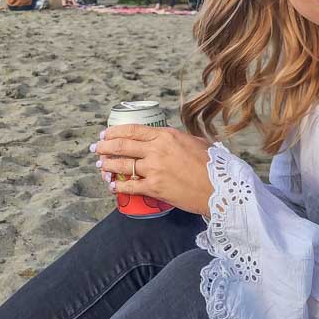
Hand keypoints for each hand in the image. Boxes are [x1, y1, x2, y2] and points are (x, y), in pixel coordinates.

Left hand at [92, 125, 212, 214]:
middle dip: (104, 146)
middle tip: (96, 148)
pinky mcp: (154, 188)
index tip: (105, 134)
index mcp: (166, 135)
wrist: (222, 189)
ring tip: (100, 165)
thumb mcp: (195, 142)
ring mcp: (154, 169)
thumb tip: (165, 139)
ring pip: (121, 165)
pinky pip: (129, 186)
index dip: (114, 131)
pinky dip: (117, 187)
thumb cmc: (214, 165)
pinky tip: (112, 186)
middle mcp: (156, 150)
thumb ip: (176, 139)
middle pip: (122, 146)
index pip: (132, 130)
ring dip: (106, 165)